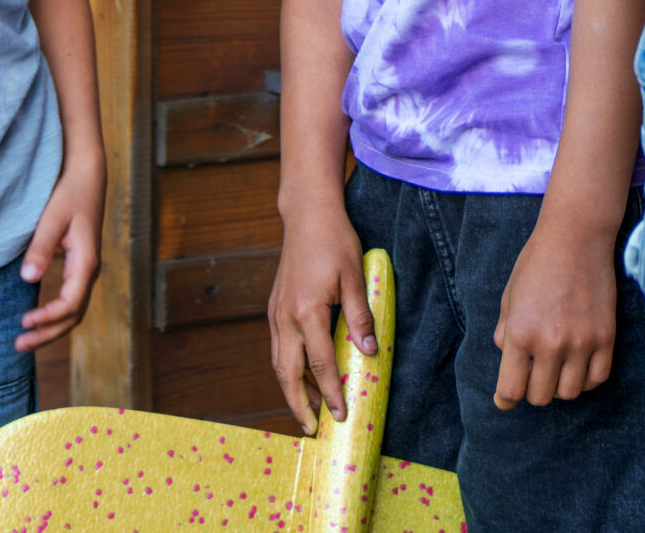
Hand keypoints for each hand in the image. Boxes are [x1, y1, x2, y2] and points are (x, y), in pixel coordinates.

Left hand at [16, 158, 104, 351]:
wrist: (87, 177)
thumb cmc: (70, 195)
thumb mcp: (52, 219)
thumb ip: (41, 249)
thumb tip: (28, 279)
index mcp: (87, 263)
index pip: (70, 304)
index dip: (48, 318)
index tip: (23, 322)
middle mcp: (90, 271)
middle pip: (73, 316)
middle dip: (48, 334)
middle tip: (19, 345)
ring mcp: (86, 270)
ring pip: (74, 311)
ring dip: (52, 328)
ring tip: (25, 339)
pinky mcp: (79, 267)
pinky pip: (71, 300)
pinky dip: (55, 316)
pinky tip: (36, 318)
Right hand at [267, 195, 374, 434]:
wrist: (306, 215)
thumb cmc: (334, 242)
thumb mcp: (355, 275)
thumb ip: (360, 315)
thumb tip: (369, 353)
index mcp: (306, 311)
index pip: (320, 364)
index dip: (331, 392)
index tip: (342, 414)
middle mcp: (285, 317)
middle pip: (288, 374)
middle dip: (300, 405)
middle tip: (314, 429)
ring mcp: (276, 313)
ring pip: (279, 363)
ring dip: (291, 390)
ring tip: (307, 411)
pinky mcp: (274, 307)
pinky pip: (279, 348)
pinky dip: (288, 368)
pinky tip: (302, 375)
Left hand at [492, 204, 618, 407]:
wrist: (576, 236)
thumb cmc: (537, 263)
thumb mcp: (509, 297)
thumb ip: (505, 334)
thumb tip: (510, 364)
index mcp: (520, 332)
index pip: (511, 389)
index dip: (507, 398)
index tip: (507, 399)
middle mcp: (550, 342)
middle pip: (541, 397)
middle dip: (533, 391)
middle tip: (534, 375)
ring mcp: (581, 342)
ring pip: (570, 392)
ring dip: (560, 386)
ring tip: (557, 368)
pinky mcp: (606, 337)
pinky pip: (597, 378)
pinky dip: (587, 379)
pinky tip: (579, 365)